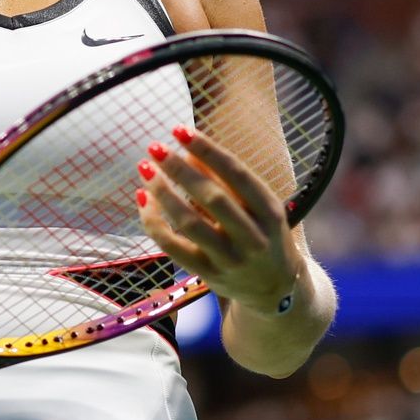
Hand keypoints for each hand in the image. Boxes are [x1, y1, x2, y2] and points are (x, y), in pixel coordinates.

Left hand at [136, 124, 300, 317]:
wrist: (276, 289)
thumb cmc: (263, 235)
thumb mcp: (258, 207)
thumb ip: (226, 181)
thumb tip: (186, 152)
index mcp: (271, 212)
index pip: (237, 175)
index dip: (208, 150)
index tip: (180, 130)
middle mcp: (253, 237)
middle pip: (212, 198)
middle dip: (179, 169)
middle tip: (154, 147)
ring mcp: (230, 259)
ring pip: (189, 223)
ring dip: (163, 193)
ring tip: (145, 169)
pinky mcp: (208, 275)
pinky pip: (174, 247)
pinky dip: (155, 223)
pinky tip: (144, 200)